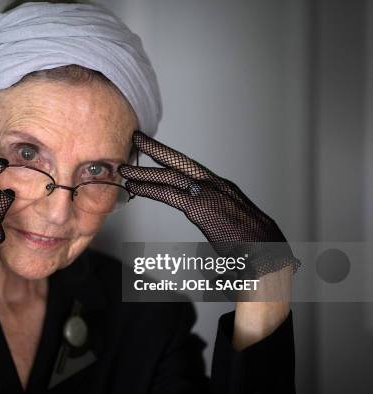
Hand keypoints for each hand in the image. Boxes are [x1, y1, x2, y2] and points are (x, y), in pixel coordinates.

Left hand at [118, 132, 300, 279]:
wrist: (268, 255)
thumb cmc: (255, 246)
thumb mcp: (235, 224)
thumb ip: (218, 217)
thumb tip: (211, 222)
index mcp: (223, 187)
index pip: (191, 168)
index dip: (170, 158)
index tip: (155, 151)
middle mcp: (216, 185)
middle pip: (180, 162)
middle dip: (156, 149)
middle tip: (137, 137)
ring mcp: (209, 194)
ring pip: (170, 176)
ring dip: (144, 171)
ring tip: (124, 166)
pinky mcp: (201, 208)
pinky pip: (168, 194)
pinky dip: (148, 189)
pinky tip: (134, 187)